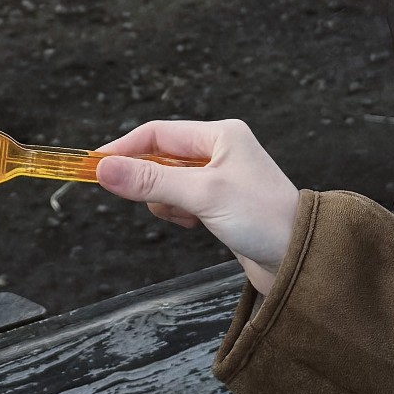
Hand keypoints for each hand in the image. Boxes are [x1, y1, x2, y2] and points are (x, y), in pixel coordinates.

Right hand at [92, 118, 299, 294]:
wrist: (301, 259)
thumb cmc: (261, 219)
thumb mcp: (201, 195)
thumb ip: (150, 181)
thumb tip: (102, 169)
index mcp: (220, 135)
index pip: (157, 134)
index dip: (123, 149)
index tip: (93, 167)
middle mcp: (220, 150)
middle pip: (161, 157)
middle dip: (149, 181)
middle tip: (151, 201)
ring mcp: (220, 177)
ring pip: (168, 183)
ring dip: (166, 201)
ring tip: (188, 218)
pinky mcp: (220, 204)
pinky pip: (182, 201)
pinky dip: (179, 213)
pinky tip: (196, 226)